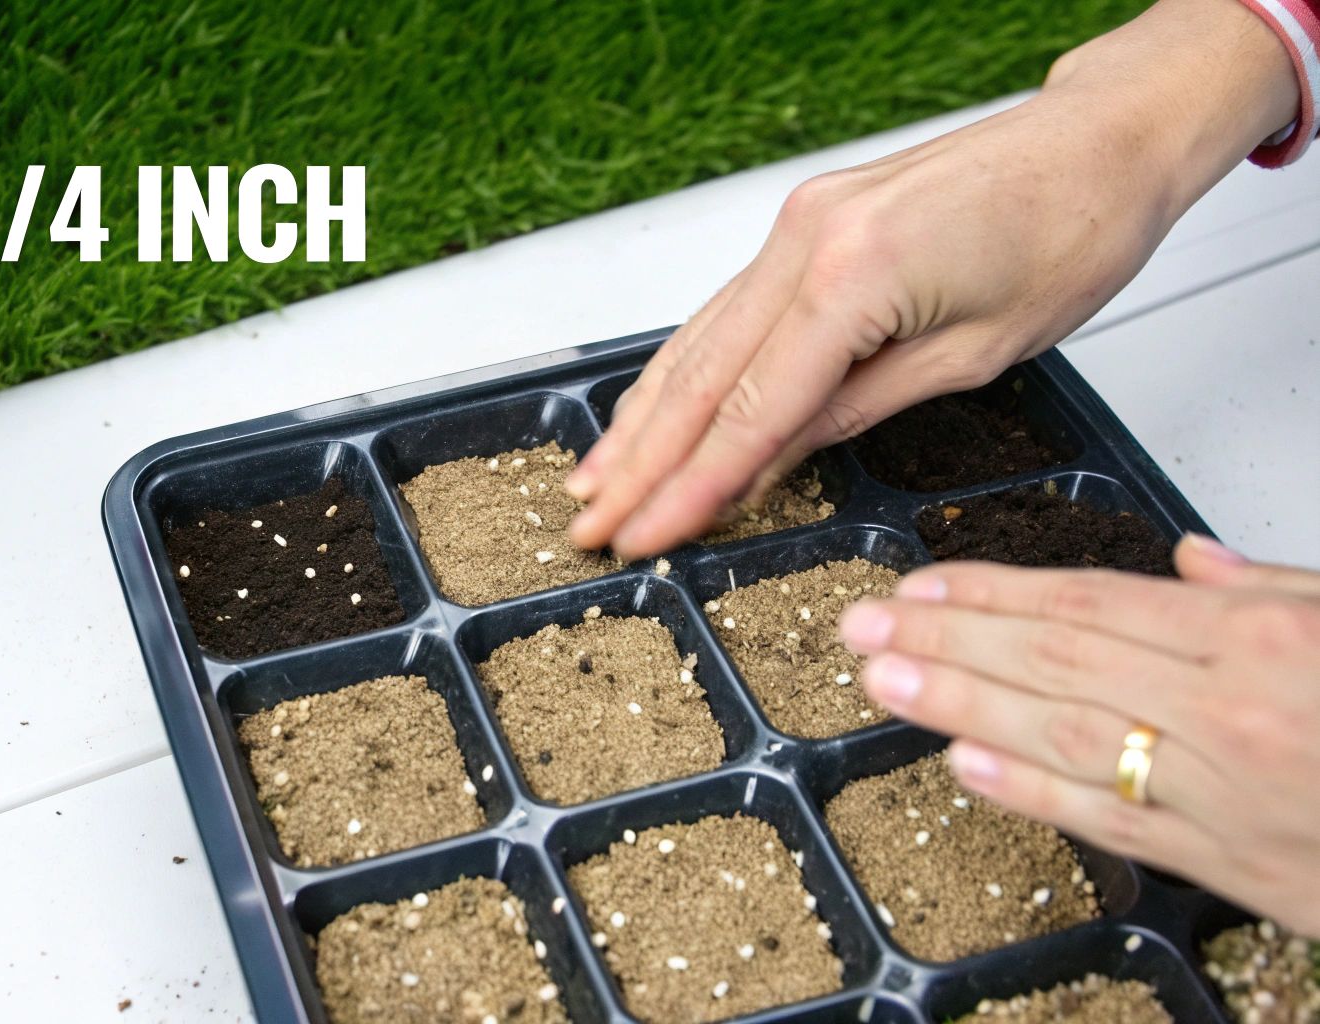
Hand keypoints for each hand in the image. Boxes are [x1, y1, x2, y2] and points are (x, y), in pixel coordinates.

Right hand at [565, 0, 1295, 559]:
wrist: (1101, 138)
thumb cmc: (1071, 232)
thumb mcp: (974, 353)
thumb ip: (857, 407)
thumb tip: (771, 459)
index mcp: (851, 276)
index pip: (750, 410)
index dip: (689, 487)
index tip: (642, 537)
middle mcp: (806, 241)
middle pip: (702, 378)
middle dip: (641, 462)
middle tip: (589, 524)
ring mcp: (799, 225)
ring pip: (700, 340)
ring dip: (644, 418)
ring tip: (596, 478)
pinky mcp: (808, 222)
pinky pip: (729, 309)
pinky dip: (687, 367)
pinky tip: (654, 408)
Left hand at [838, 535, 1319, 934]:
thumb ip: (1274, 588)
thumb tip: (1193, 561)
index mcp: (1262, 640)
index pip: (1091, 605)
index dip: (993, 593)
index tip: (921, 584)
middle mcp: (1230, 711)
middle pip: (1055, 665)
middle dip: (948, 641)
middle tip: (863, 625)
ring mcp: (1222, 791)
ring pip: (1064, 737)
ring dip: (958, 707)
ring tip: (883, 680)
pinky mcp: (1228, 863)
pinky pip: (1111, 821)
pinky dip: (1029, 792)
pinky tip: (961, 764)